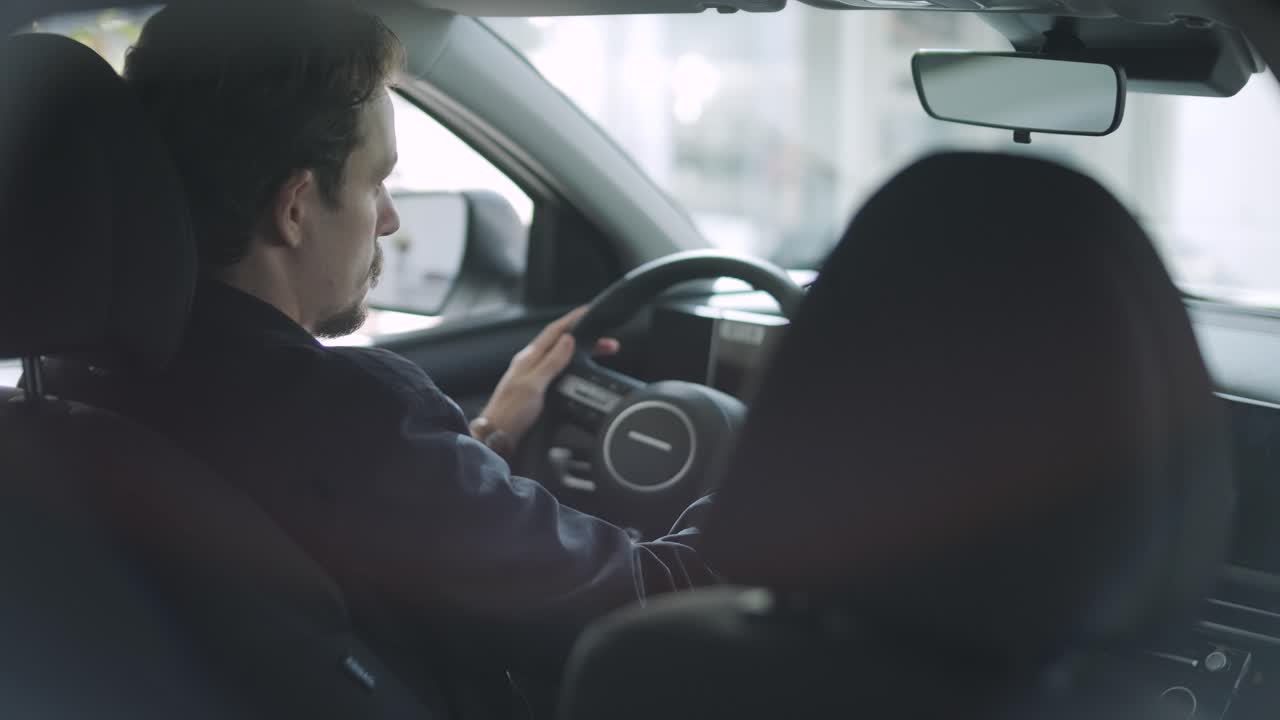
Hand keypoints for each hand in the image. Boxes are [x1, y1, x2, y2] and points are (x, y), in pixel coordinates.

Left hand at [478, 306, 619, 446]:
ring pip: (562, 357)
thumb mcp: (534, 385)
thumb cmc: (510, 413)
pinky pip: (559, 372)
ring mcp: (533, 377)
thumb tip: (568, 340)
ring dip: (582, 353)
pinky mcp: (537, 391)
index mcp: (529, 357)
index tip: (590, 311)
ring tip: (601, 355)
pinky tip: (582, 374)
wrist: (496, 437)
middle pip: (562, 343)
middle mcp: (531, 364)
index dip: (573, 319)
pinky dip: (575, 368)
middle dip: (586, 339)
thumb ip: (552, 362)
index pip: (554, 331)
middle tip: (609, 344)